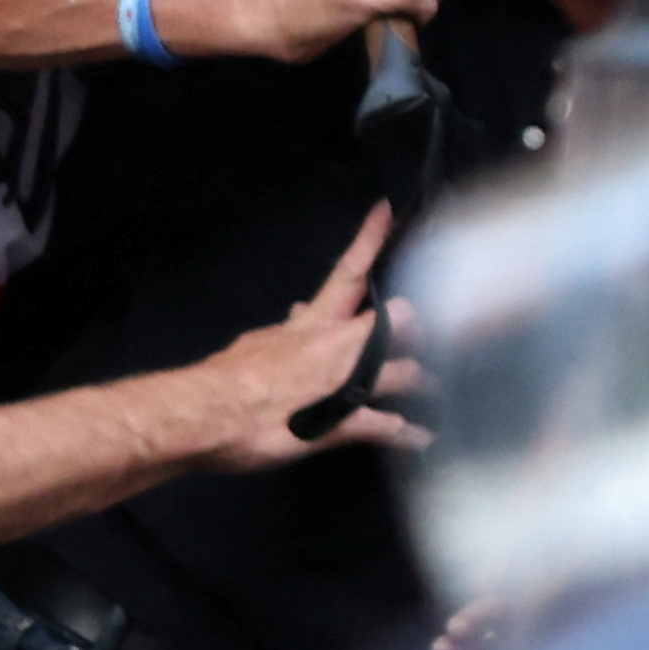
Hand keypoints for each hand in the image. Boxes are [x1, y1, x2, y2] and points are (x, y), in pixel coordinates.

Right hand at [182, 207, 415, 467]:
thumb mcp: (256, 344)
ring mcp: (344, 386)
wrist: (211, 412)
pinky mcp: (343, 424)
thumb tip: (296, 315)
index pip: (346, 274)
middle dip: (410, 323)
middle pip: (388, 323)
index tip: (387, 211)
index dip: (369, 242)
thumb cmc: (224, 378)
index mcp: (309, 326)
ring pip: (399, 374)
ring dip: (419, 379)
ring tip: (437, 387)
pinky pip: (385, 427)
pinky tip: (422, 438)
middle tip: (428, 327)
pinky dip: (406, 433)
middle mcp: (334, 349)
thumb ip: (283, 333)